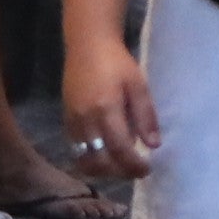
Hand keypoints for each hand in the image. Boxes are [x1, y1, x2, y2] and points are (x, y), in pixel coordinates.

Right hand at [62, 38, 159, 181]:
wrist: (87, 46)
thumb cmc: (117, 63)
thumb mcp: (138, 86)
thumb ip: (146, 116)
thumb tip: (153, 146)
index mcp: (106, 109)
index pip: (120, 149)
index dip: (133, 165)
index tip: (147, 170)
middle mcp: (85, 120)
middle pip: (99, 161)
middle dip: (120, 172)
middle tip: (137, 172)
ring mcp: (72, 122)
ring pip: (84, 159)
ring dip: (104, 170)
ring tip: (122, 166)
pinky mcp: (65, 121)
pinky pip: (76, 150)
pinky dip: (91, 160)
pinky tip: (106, 156)